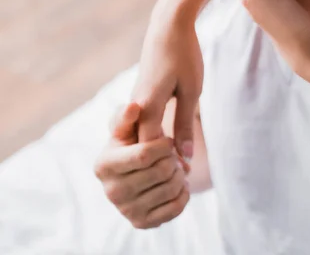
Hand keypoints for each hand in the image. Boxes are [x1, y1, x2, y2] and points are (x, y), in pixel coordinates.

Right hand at [94, 103, 190, 228]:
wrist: (134, 172)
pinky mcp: (141, 223)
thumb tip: (133, 106)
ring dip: (181, 175)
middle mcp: (111, 191)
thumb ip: (127, 115)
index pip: (145, 155)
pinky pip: (176, 208)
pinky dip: (184, 193)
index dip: (164, 145)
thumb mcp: (126, 127)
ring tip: (176, 167)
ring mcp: (126, 210)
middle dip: (173, 159)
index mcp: (104, 165)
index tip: (168, 140)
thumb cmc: (131, 143)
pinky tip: (179, 184)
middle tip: (173, 155)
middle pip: (161, 171)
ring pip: (171, 188)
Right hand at [131, 0, 203, 159]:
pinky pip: (142, 126)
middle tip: (182, 175)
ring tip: (178, 164)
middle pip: (141, 146)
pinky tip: (169, 145)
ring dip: (157, 152)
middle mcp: (136, 107)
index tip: (185, 173)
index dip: (166, 162)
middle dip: (159, 162)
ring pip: (140, 138)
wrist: (169, 25)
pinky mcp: (141, 98)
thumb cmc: (184, 55)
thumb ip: (184, 122)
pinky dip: (155, 138)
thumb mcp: (191, 90)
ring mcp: (136, 102)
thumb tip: (183, 154)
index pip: (149, 147)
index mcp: (147, 105)